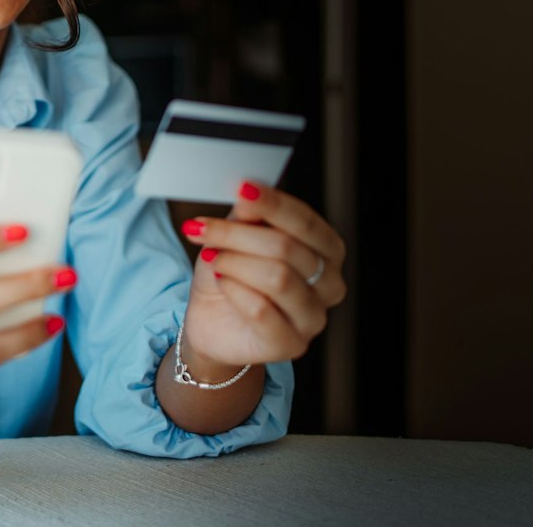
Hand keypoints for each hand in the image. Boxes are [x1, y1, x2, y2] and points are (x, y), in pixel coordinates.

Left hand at [179, 181, 345, 369]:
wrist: (213, 319)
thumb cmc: (232, 271)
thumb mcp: (236, 234)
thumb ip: (249, 215)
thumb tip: (249, 194)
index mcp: (326, 250)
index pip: (305, 222)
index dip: (273, 203)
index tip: (241, 188)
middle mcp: (329, 284)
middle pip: (286, 248)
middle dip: (237, 233)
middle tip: (202, 227)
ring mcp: (313, 318)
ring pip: (276, 278)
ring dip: (233, 262)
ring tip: (213, 258)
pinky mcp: (291, 345)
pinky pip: (261, 310)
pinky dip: (233, 289)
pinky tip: (222, 282)